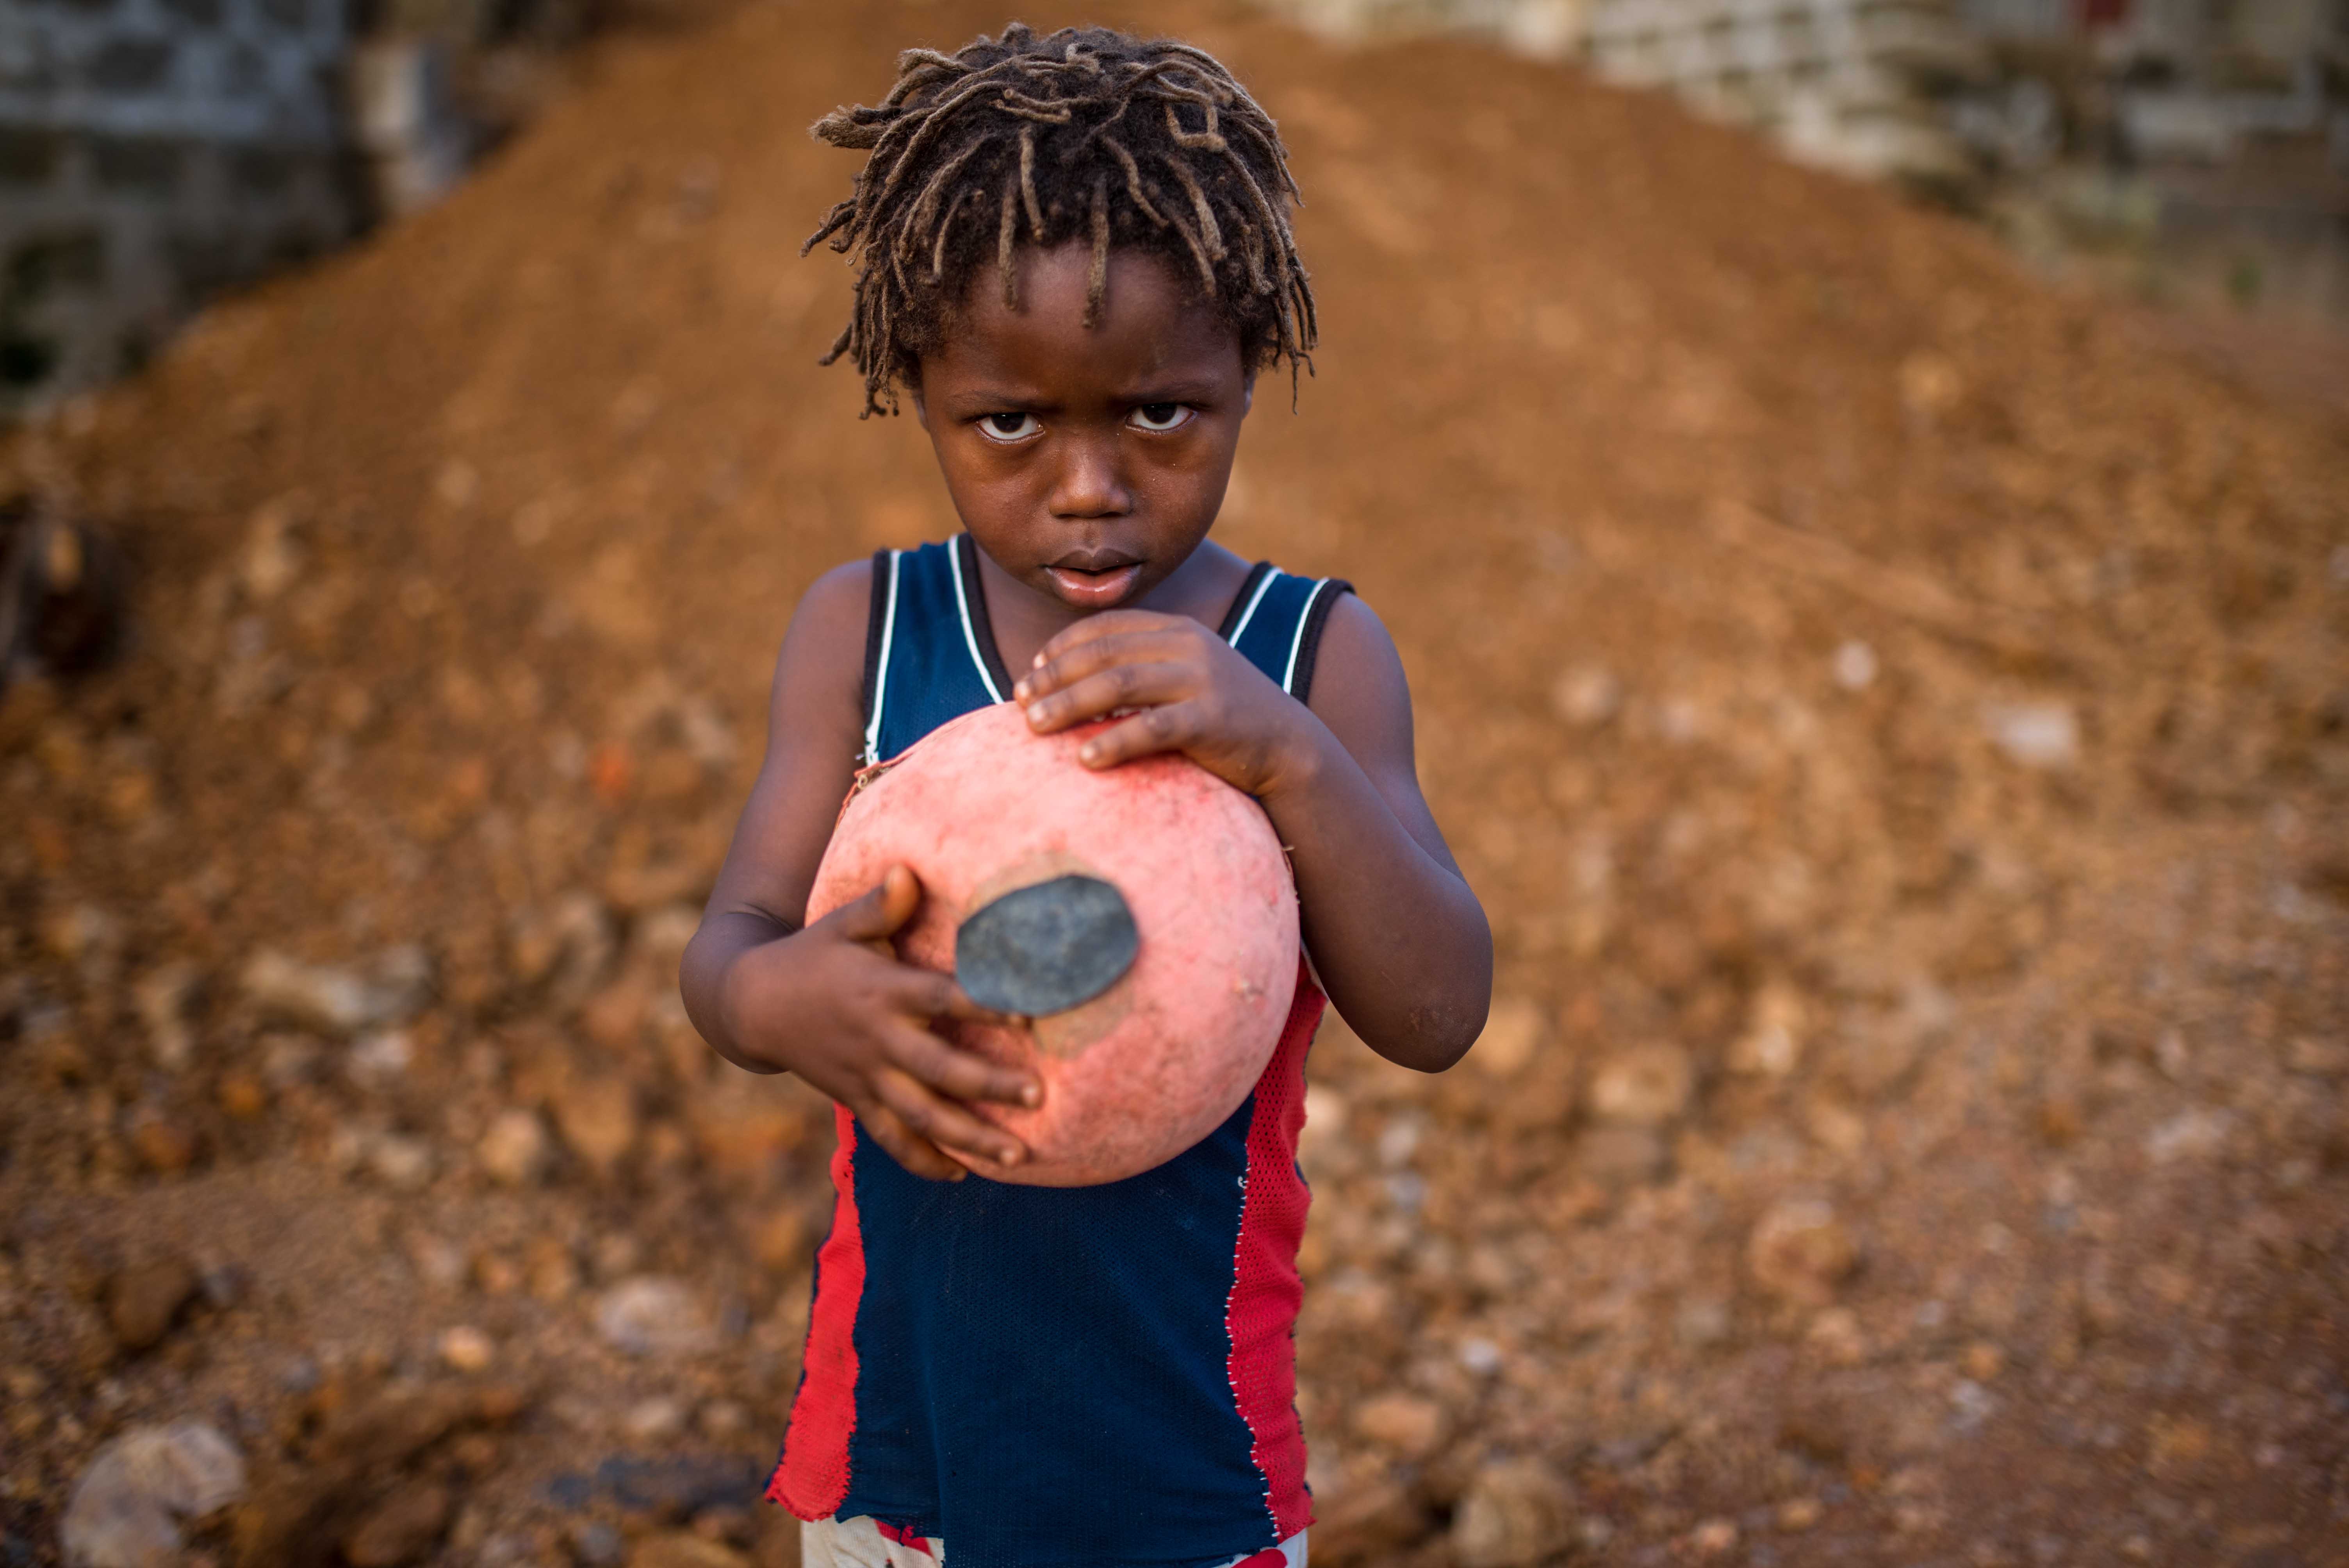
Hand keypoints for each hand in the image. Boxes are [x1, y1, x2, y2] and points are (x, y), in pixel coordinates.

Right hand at [720, 864, 1040, 1180]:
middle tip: (1039, 1096)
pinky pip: (891, 1140)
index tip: (1030, 1014)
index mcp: (882, 991)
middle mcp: (878, 1040)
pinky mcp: (856, 1101)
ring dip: (970, 1138)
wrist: (752, 1004)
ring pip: (922, 1117)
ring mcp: (866, 1077)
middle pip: (940, 1070)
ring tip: (1018, 1155)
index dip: (984, 1005)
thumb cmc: (812, 955)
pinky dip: (924, 1162)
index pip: (941, 1000)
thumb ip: (880, 904)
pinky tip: (962, 1174)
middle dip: (990, 1086)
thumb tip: (909, 870)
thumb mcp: (840, 923)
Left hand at [1013, 610, 1314, 795]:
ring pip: (1118, 685)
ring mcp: (1202, 679)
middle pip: (1102, 654)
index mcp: (1176, 629)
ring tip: (1032, 727)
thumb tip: (1069, 684)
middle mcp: (1187, 645)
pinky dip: (1114, 742)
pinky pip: (1152, 728)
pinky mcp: (1212, 718)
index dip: (1060, 647)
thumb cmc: (1221, 718)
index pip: (1105, 627)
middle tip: (1017, 702)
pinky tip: (1085, 760)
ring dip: (1068, 704)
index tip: (1029, 670)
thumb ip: (1138, 669)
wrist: (1287, 745)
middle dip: (1053, 677)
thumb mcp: (1182, 677)